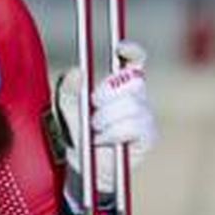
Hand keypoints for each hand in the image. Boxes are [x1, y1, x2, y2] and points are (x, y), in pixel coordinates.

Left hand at [56, 41, 154, 180]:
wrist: (82, 166)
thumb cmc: (76, 133)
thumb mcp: (65, 107)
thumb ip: (67, 88)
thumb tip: (77, 71)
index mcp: (120, 85)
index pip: (135, 61)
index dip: (132, 51)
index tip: (121, 48)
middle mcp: (137, 97)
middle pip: (132, 82)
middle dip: (106, 95)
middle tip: (93, 108)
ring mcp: (146, 116)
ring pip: (132, 105)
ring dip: (106, 119)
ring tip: (95, 131)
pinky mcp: (149, 136)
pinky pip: (134, 126)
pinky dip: (113, 133)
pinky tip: (103, 140)